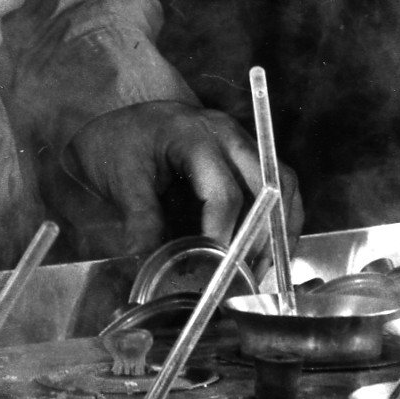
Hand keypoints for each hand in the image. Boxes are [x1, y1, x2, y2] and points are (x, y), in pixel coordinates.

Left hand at [62, 99, 262, 250]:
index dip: (224, 234)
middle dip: (263, 235)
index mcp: (192, 135)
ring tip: (263, 267)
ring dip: (281, 227)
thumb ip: (140, 220)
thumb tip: (151, 260)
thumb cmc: (117, 146)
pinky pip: (280, 182)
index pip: (223, 192)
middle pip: (266, 185)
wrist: (116, 124)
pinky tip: (270, 247)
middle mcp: (225, 132)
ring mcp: (240, 139)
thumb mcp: (121, 180)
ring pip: (282, 182)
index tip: (216, 267)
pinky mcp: (246, 152)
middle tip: (248, 274)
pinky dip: (282, 216)